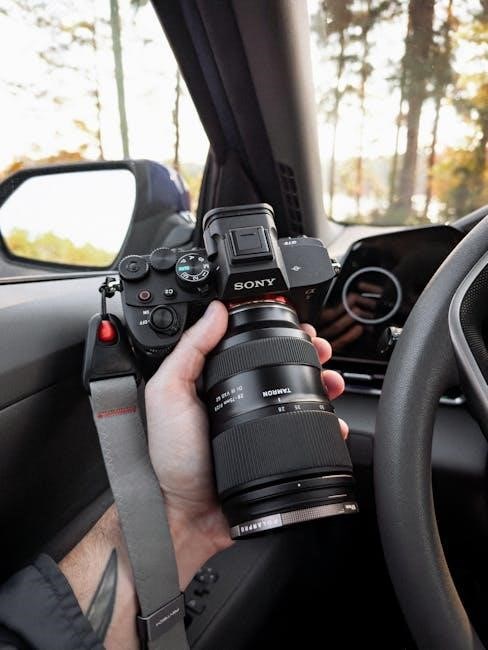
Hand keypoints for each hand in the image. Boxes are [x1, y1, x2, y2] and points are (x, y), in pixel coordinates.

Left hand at [145, 301, 347, 587]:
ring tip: (332, 380)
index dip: (270, 330)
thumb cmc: (173, 458)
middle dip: (305, 354)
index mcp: (212, 381)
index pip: (245, 346)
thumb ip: (189, 350)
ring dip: (321, 382)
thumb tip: (214, 311)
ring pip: (298, 394)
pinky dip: (325, 422)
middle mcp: (237, 399)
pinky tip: (332, 418)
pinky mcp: (274, 448)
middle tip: (319, 349)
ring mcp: (258, 424)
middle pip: (279, 366)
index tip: (290, 322)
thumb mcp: (168, 394)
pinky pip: (305, 430)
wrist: (189, 515)